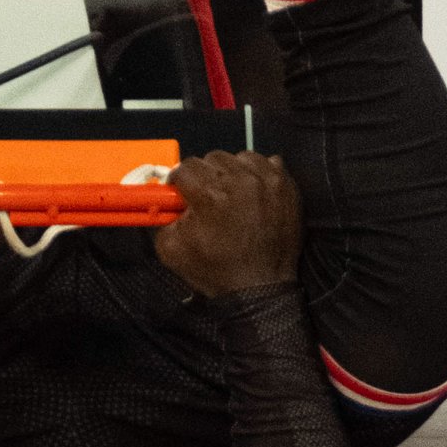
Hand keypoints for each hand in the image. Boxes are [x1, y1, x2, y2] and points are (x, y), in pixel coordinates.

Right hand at [156, 149, 301, 297]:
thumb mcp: (171, 250)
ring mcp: (267, 181)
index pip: (186, 167)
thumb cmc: (220, 272)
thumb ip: (161, 218)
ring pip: (239, 158)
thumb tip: (162, 201)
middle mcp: (241, 182)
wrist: (260, 289)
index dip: (180, 181)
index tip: (183, 191)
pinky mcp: (286, 186)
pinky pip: (267, 163)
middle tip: (208, 198)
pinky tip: (253, 194)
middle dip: (206, 176)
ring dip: (232, 173)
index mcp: (211, 195)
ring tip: (233, 196)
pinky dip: (257, 174)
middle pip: (212, 158)